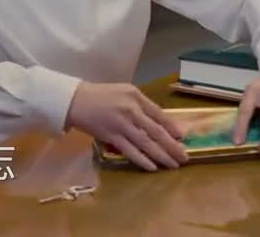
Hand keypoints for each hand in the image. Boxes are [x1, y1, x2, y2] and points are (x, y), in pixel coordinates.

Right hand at [66, 82, 187, 171]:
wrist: (75, 100)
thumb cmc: (101, 95)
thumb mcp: (124, 92)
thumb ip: (141, 105)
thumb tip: (160, 123)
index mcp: (136, 96)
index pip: (159, 114)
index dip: (172, 127)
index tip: (182, 138)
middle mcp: (131, 110)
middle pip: (156, 131)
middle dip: (172, 146)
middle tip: (184, 157)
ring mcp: (121, 124)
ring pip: (146, 143)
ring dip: (161, 155)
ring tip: (173, 165)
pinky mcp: (111, 136)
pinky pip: (130, 150)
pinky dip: (142, 160)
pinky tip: (152, 167)